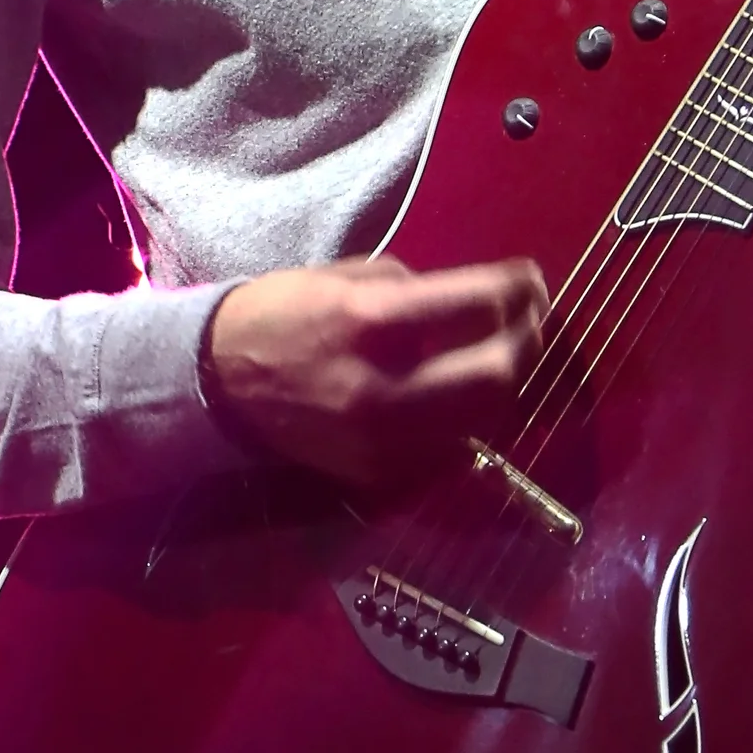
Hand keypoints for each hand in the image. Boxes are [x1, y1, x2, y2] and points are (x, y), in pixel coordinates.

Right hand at [206, 251, 546, 494]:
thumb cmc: (282, 315)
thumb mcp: (347, 278)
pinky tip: (472, 394)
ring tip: (512, 355)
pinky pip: (453, 448)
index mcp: (371, 322)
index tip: (531, 280)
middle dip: (529, 341)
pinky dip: (473, 420)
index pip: (479, 305)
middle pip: (497, 372)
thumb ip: (417, 289)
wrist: (218, 384)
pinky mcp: (379, 473)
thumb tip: (481, 301)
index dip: (519, 288)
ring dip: (510, 384)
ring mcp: (383, 440)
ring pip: (485, 419)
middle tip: (533, 320)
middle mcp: (383, 387)